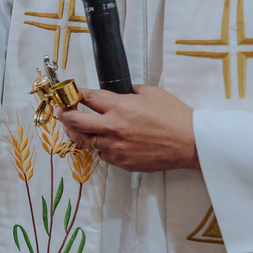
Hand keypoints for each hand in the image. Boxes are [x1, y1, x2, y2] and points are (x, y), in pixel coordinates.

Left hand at [57, 85, 198, 171]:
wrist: (191, 143)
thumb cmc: (174, 116)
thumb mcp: (151, 93)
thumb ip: (128, 91)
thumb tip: (116, 91)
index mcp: (120, 106)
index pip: (87, 98)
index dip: (75, 94)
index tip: (70, 94)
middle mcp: (113, 127)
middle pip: (75, 121)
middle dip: (64, 114)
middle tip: (61, 111)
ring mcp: (115, 147)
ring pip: (84, 140)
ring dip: (75, 132)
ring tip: (73, 127)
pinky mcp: (121, 161)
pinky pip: (100, 153)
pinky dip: (97, 146)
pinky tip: (99, 141)